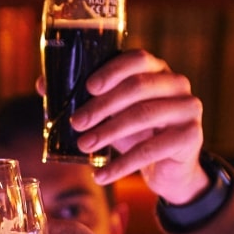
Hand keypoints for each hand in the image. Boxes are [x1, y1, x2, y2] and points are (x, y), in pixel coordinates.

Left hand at [67, 50, 208, 202]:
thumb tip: (43, 84)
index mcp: (157, 69)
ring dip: (108, 132)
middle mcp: (177, 83)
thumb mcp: (111, 113)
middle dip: (102, 106)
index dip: (112, 71)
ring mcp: (189, 108)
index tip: (88, 88)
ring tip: (84, 147)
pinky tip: (101, 175)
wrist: (168, 168)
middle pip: (138, 87)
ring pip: (144, 116)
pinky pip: (152, 149)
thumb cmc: (136, 133)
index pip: (137, 59)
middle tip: (76, 123)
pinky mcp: (191, 136)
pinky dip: (122, 164)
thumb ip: (84, 97)